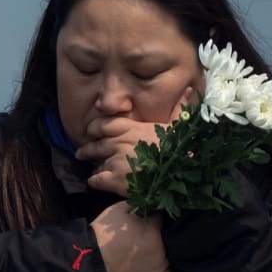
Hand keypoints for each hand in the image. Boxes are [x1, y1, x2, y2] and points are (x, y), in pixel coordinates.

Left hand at [75, 87, 194, 196]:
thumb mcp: (179, 126)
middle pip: (95, 145)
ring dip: (95, 167)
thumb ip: (179, 108)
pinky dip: (95, 182)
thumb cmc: (180, 150)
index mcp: (132, 128)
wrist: (181, 174)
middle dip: (87, 150)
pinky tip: (97, 182)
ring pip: (96, 163)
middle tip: (81, 154)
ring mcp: (116, 161)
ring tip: (94, 169)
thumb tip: (190, 89)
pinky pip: (96, 180)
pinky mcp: (114, 180)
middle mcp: (120, 143)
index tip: (92, 133)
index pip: (103, 124)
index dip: (94, 129)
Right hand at [90, 202, 169, 271]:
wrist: (89, 265)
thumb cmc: (101, 237)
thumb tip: (151, 203)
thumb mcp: (118, 210)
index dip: (156, 216)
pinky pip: (164, 271)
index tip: (149, 218)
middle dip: (160, 234)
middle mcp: (162, 249)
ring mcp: (160, 267)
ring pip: (169, 254)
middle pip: (169, 236)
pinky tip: (147, 262)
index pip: (164, 216)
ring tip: (146, 249)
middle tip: (145, 235)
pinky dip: (158, 266)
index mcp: (153, 229)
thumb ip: (139, 206)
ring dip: (161, 250)